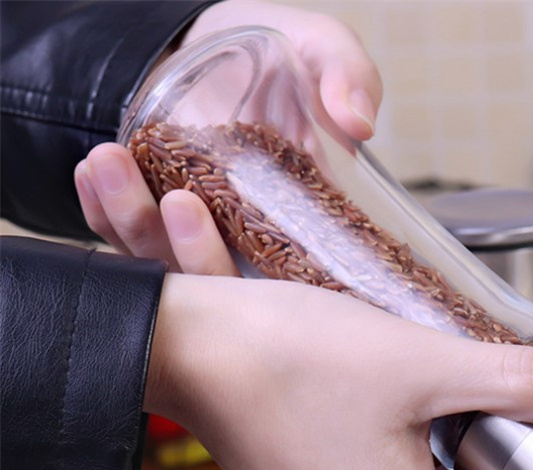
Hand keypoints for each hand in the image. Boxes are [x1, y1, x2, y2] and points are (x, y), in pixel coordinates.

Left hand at [75, 0, 381, 265]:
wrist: (225, 44)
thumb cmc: (282, 58)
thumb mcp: (323, 50)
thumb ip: (348, 73)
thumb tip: (358, 124)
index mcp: (300, 225)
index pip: (280, 280)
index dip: (247, 268)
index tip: (206, 217)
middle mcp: (250, 241)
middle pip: (217, 279)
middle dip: (185, 250)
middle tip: (174, 200)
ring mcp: (203, 233)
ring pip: (167, 262)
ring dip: (133, 223)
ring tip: (109, 165)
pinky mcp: (161, 220)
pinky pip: (128, 237)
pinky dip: (104, 214)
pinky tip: (92, 175)